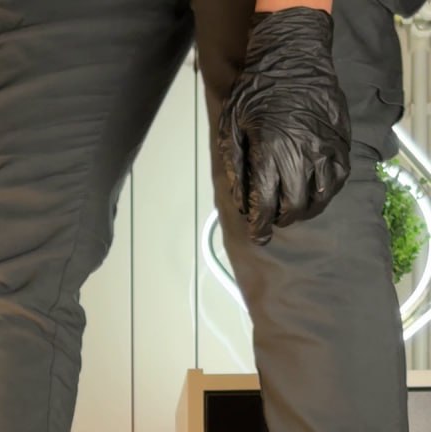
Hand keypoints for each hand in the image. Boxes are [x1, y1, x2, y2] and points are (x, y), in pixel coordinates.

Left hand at [218, 9, 350, 245]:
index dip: (259, 226)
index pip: (265, 205)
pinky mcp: (340, 142)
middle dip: (280, 220)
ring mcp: (325, 148)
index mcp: (271, 151)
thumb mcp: (231, 126)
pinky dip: (326, 193)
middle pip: (294, 208)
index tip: (257, 235)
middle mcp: (301, 154)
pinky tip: (314, 193)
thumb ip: (235, 168)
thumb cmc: (257, 89)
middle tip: (272, 220)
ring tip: (292, 209)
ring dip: (304, 211)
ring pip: (319, 198)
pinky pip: (338, 179)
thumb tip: (241, 202)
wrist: (294, 55)